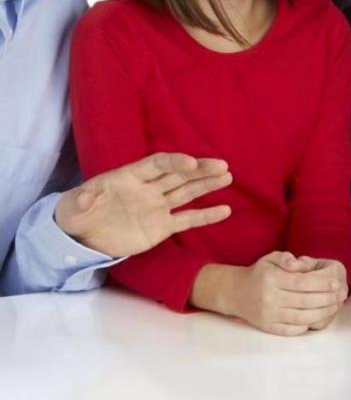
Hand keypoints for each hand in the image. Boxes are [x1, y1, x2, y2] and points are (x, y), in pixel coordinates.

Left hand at [55, 153, 231, 257]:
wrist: (83, 237)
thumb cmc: (78, 213)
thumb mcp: (75, 205)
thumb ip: (83, 199)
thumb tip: (87, 195)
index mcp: (131, 177)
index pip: (157, 165)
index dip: (174, 162)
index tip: (191, 163)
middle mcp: (149, 189)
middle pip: (179, 176)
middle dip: (200, 170)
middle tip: (222, 166)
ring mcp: (157, 207)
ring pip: (187, 193)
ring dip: (207, 186)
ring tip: (227, 177)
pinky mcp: (162, 227)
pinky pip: (187, 220)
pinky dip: (206, 216)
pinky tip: (225, 211)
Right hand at [221, 252, 347, 336]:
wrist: (236, 293)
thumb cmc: (259, 273)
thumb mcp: (271, 258)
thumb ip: (288, 259)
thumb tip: (304, 266)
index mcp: (271, 280)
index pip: (301, 283)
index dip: (321, 284)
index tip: (336, 283)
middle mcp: (269, 299)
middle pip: (305, 301)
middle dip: (327, 299)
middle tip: (341, 295)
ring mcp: (269, 316)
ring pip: (301, 318)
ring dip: (322, 313)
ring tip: (335, 306)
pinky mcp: (268, 327)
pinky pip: (291, 330)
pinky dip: (306, 326)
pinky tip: (319, 318)